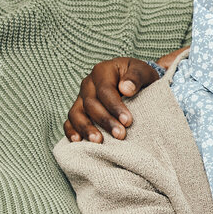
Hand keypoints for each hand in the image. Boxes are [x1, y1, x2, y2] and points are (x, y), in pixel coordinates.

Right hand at [63, 48, 183, 141]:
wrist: (133, 83)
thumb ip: (136, 77)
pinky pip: (69, 122)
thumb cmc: (138, 78)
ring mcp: (80, 98)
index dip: (115, 107)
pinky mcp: (77, 111)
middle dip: (105, 120)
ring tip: (98, 141)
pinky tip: (78, 142)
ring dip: (86, 128)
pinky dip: (71, 132)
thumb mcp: (143, 72)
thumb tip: (126, 89)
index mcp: (102, 71)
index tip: (128, 121)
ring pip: (76, 114)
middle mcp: (88, 84)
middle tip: (120, 135)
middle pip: (91, 104)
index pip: (105, 90)